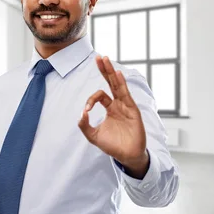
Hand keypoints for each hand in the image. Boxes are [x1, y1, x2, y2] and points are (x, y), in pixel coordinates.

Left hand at [78, 55, 148, 177]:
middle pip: (111, 83)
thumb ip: (84, 125)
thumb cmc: (112, 145)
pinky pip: (126, 95)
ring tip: (105, 59)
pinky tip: (117, 74)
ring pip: (118, 85)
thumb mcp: (93, 136)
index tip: (86, 111)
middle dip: (104, 70)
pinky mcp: (132, 110)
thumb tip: (80, 114)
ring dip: (111, 72)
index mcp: (110, 108)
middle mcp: (118, 104)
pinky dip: (121, 84)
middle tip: (99, 58)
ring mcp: (126, 106)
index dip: (90, 100)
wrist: (126, 156)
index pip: (99, 96)